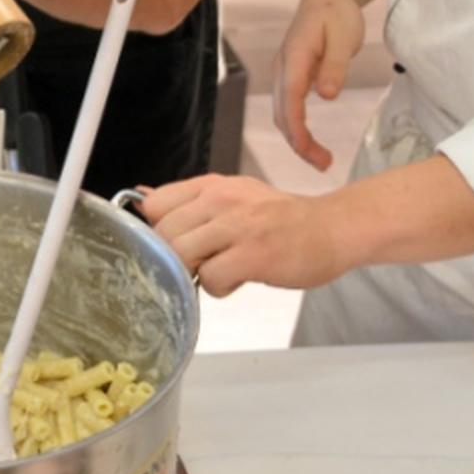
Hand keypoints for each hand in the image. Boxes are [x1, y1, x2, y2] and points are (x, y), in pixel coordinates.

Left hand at [140, 174, 350, 294]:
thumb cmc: (281, 218)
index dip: (159, 231)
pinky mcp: (254, 254)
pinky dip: (220, 288)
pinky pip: (210, 278)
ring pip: (181, 255)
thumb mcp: (233, 196)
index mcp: (212, 185)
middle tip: (203, 263)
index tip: (179, 243)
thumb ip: (189, 201)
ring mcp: (238, 225)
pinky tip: (239, 279)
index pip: (155, 205)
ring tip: (221, 270)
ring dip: (196, 273)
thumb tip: (142, 200)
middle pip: (164, 235)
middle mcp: (221, 199)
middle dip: (176, 258)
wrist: (332, 228)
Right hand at [272, 0, 364, 171]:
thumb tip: (327, 96)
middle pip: (281, 112)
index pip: (290, 99)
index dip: (297, 129)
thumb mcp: (344, 36)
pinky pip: (287, 107)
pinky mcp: (290, 77)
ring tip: (321, 159)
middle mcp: (282, 66)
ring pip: (281, 113)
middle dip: (297, 142)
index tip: (310, 152)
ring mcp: (283, 72)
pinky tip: (311, 141)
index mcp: (295, 56)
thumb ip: (335, 66)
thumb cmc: (337, 14)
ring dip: (296, 138)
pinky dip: (296, 127)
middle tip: (323, 164)